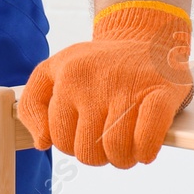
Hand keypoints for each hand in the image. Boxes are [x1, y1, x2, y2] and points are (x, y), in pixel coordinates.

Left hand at [19, 1, 193, 167]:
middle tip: (109, 135)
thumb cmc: (98, 64)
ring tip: (128, 140)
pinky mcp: (161, 94)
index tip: (86, 129)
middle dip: (99, 154)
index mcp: (67, 76)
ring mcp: (129, 88)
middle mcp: (95, 81)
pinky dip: (145, 151)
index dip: (74, 143)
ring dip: (124, 157)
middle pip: (87, 152)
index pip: (59, 139)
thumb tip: (42, 142)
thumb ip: (33, 104)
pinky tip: (145, 144)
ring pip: (116, 152)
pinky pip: (146, 141)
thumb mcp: (54, 69)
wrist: (146, 37)